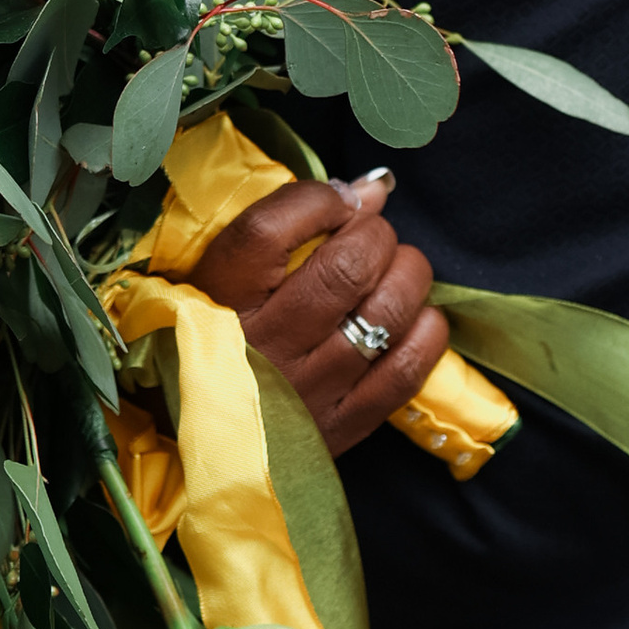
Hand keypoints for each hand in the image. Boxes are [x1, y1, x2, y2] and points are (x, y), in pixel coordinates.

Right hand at [185, 174, 449, 458]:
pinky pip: (406, 368)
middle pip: (346, 266)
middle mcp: (262, 346)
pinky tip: (415, 317)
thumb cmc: (214, 342)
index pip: (269, 230)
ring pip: (386, 310)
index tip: (341, 201)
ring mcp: (306, 391)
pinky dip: (425, 330)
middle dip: (376, 235)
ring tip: (398, 272)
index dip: (321, 201)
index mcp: (217, 301)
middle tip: (372, 238)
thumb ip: (283, 227)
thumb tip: (372, 189)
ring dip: (407, 275)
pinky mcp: (341, 427)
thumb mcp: (219, 280)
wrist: (204, 438)